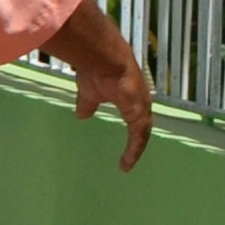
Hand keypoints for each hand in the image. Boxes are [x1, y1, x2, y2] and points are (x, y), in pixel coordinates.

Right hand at [68, 48, 155, 172]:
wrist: (104, 61)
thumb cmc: (96, 72)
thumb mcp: (89, 94)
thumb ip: (88, 104)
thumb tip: (82, 115)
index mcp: (129, 96)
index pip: (133, 116)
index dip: (130, 129)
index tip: (123, 140)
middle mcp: (139, 102)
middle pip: (141, 126)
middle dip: (137, 140)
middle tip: (130, 156)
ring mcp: (142, 108)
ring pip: (142, 133)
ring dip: (135, 149)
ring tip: (127, 164)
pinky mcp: (140, 114)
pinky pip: (139, 138)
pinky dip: (133, 151)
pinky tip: (126, 164)